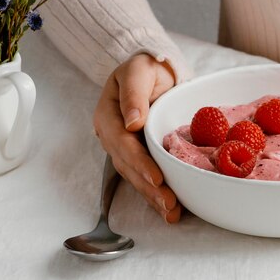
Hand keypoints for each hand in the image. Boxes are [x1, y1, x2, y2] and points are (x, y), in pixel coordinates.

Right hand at [93, 53, 180, 222]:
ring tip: (171, 212)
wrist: (153, 71)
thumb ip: (134, 93)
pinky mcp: (139, 155)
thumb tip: (132, 122)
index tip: (156, 177)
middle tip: (169, 203)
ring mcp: (125, 148)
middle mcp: (114, 136)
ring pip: (136, 176)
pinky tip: (169, 209)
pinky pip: (144, 176)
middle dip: (148, 187)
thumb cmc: (146, 68)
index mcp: (109, 116)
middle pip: (129, 166)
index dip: (139, 162)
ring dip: (152, 196)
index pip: (122, 143)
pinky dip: (155, 194)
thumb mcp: (138, 71)